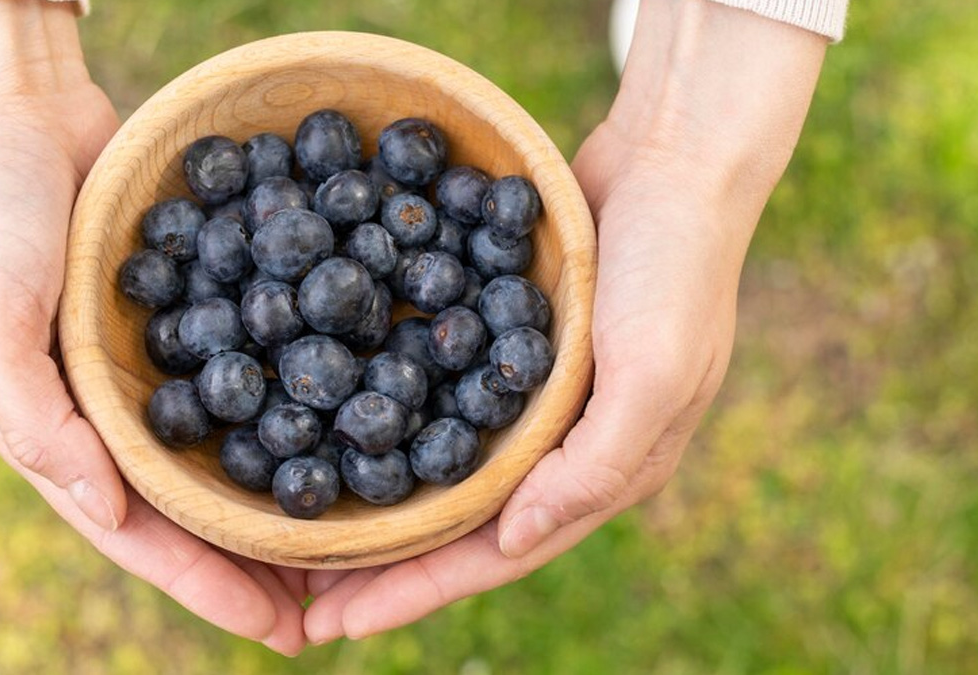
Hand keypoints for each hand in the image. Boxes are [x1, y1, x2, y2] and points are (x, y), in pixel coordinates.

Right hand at [0, 0, 305, 653]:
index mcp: (68, 434)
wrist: (19, 114)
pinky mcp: (199, 310)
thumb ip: (34, 422)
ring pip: (237, 449)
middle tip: (340, 606)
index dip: (210, 586)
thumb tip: (107, 511)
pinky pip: (255, 368)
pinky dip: (298, 400)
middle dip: (264, 562)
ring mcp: (164, 365)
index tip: (281, 631)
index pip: (146, 533)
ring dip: (290, 496)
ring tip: (357, 541)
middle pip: (203, 507)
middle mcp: (121, 412)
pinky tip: (352, 420)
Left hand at [302, 0, 826, 641]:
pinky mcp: (510, 346)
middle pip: (461, 523)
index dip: (419, 591)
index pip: (497, 551)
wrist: (674, 160)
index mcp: (601, 469)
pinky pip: (442, 396)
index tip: (340, 624)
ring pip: (444, 467)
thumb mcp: (652, 374)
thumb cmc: (675, 269)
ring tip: (310, 531)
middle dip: (386, 564)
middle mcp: (562, 445)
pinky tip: (342, 423)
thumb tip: (515, 540)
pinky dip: (394, 419)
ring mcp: (535, 397)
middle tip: (303, 595)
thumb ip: (592, 466)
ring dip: (382, 502)